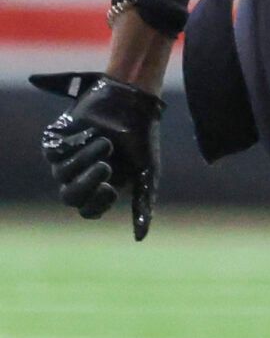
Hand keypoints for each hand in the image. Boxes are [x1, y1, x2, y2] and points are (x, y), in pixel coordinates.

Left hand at [29, 72, 163, 239]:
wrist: (133, 99)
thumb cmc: (142, 136)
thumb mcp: (147, 170)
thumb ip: (143, 203)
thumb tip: (140, 238)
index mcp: (101, 185)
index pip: (88, 209)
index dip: (97, 203)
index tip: (111, 188)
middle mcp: (80, 174)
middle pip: (69, 196)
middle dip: (86, 184)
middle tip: (105, 167)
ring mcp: (65, 157)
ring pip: (61, 174)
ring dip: (85, 159)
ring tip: (104, 142)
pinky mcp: (54, 139)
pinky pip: (54, 152)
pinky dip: (73, 144)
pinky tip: (90, 131)